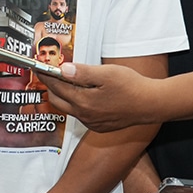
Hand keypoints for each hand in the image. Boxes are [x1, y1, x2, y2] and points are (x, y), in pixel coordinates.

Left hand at [41, 62, 160, 131]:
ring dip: (65, 94)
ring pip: (69, 107)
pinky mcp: (100, 126)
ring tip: (67, 80)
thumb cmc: (131, 86)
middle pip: (58, 99)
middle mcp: (85, 116)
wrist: (152, 104)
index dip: (46, 74)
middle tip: (51, 72)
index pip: (56, 86)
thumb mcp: (106, 73)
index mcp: (83, 102)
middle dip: (52, 85)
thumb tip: (62, 69)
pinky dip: (77, 103)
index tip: (39, 65)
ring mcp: (92, 123)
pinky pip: (81, 114)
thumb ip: (82, 72)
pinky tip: (84, 93)